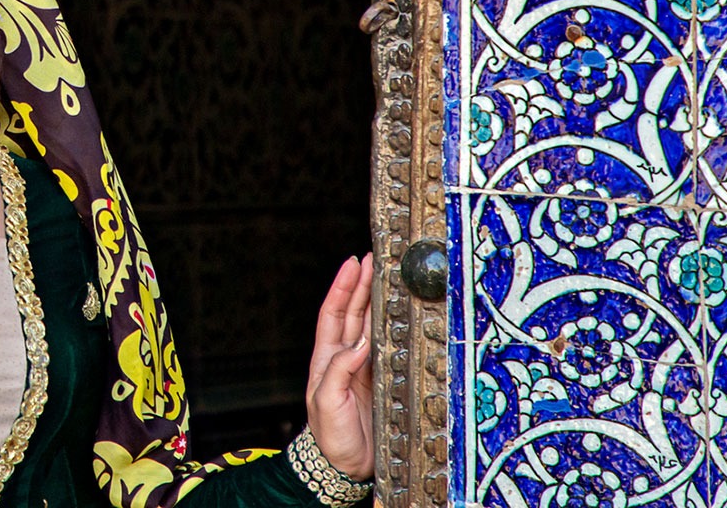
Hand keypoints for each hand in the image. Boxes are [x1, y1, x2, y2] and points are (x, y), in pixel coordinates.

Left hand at [305, 253, 374, 478]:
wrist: (344, 467)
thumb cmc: (329, 436)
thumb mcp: (326, 402)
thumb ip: (339, 371)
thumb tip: (360, 344)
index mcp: (326, 358)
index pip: (333, 314)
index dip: (341, 287)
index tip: (352, 263)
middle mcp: (345, 358)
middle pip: (354, 313)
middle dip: (362, 284)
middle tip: (375, 259)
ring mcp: (364, 368)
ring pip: (371, 326)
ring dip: (378, 301)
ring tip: (388, 277)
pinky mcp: (381, 380)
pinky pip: (388, 348)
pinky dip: (393, 329)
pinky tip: (400, 314)